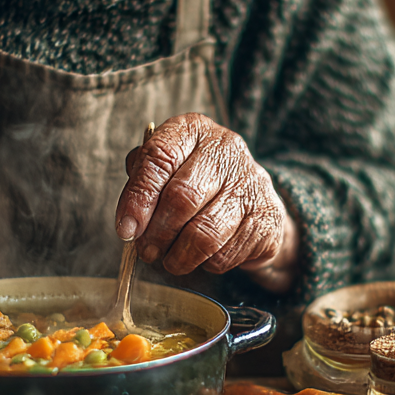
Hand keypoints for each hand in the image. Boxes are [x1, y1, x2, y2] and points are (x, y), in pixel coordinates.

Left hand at [115, 114, 298, 291]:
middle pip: (183, 197)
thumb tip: (129, 222)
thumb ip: (143, 185)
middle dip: (158, 233)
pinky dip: (208, 264)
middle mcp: (226, 149)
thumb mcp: (166, 170)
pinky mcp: (268, 217)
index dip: (139, 197)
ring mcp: (252, 182)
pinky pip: (227, 253)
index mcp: (193, 130)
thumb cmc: (197, 182)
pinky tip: (203, 257)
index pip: (160, 158)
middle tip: (146, 252)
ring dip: (180, 257)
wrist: (251, 198)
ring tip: (171, 262)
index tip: (126, 229)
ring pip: (206, 232)